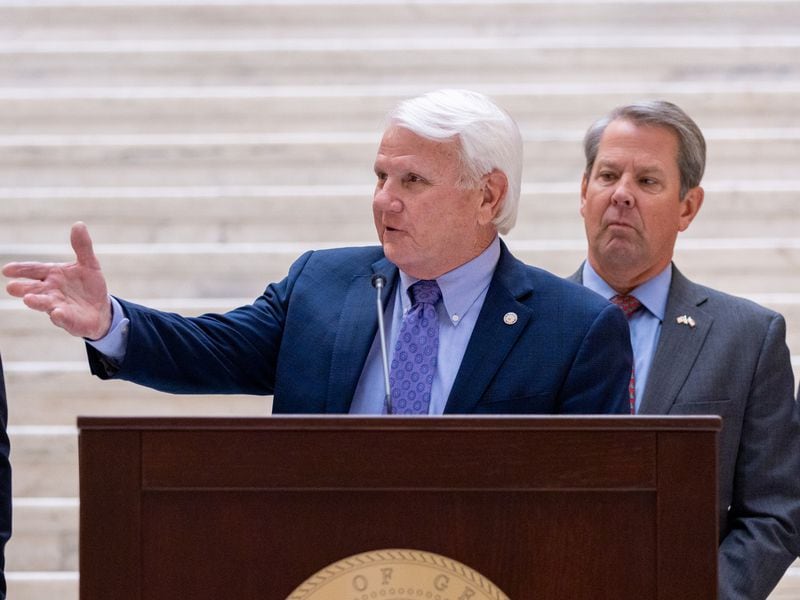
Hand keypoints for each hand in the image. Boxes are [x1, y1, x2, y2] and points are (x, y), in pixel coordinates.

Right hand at [3, 222, 111, 339]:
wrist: (101, 309)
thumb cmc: (89, 286)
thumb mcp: (89, 264)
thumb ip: (82, 246)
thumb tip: (79, 224)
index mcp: (52, 275)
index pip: (34, 270)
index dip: (21, 269)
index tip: (7, 270)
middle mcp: (51, 291)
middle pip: (34, 288)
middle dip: (23, 288)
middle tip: (11, 287)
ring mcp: (58, 306)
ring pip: (45, 304)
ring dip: (37, 302)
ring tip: (28, 299)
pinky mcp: (70, 320)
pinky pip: (64, 318)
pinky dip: (60, 316)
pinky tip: (57, 313)